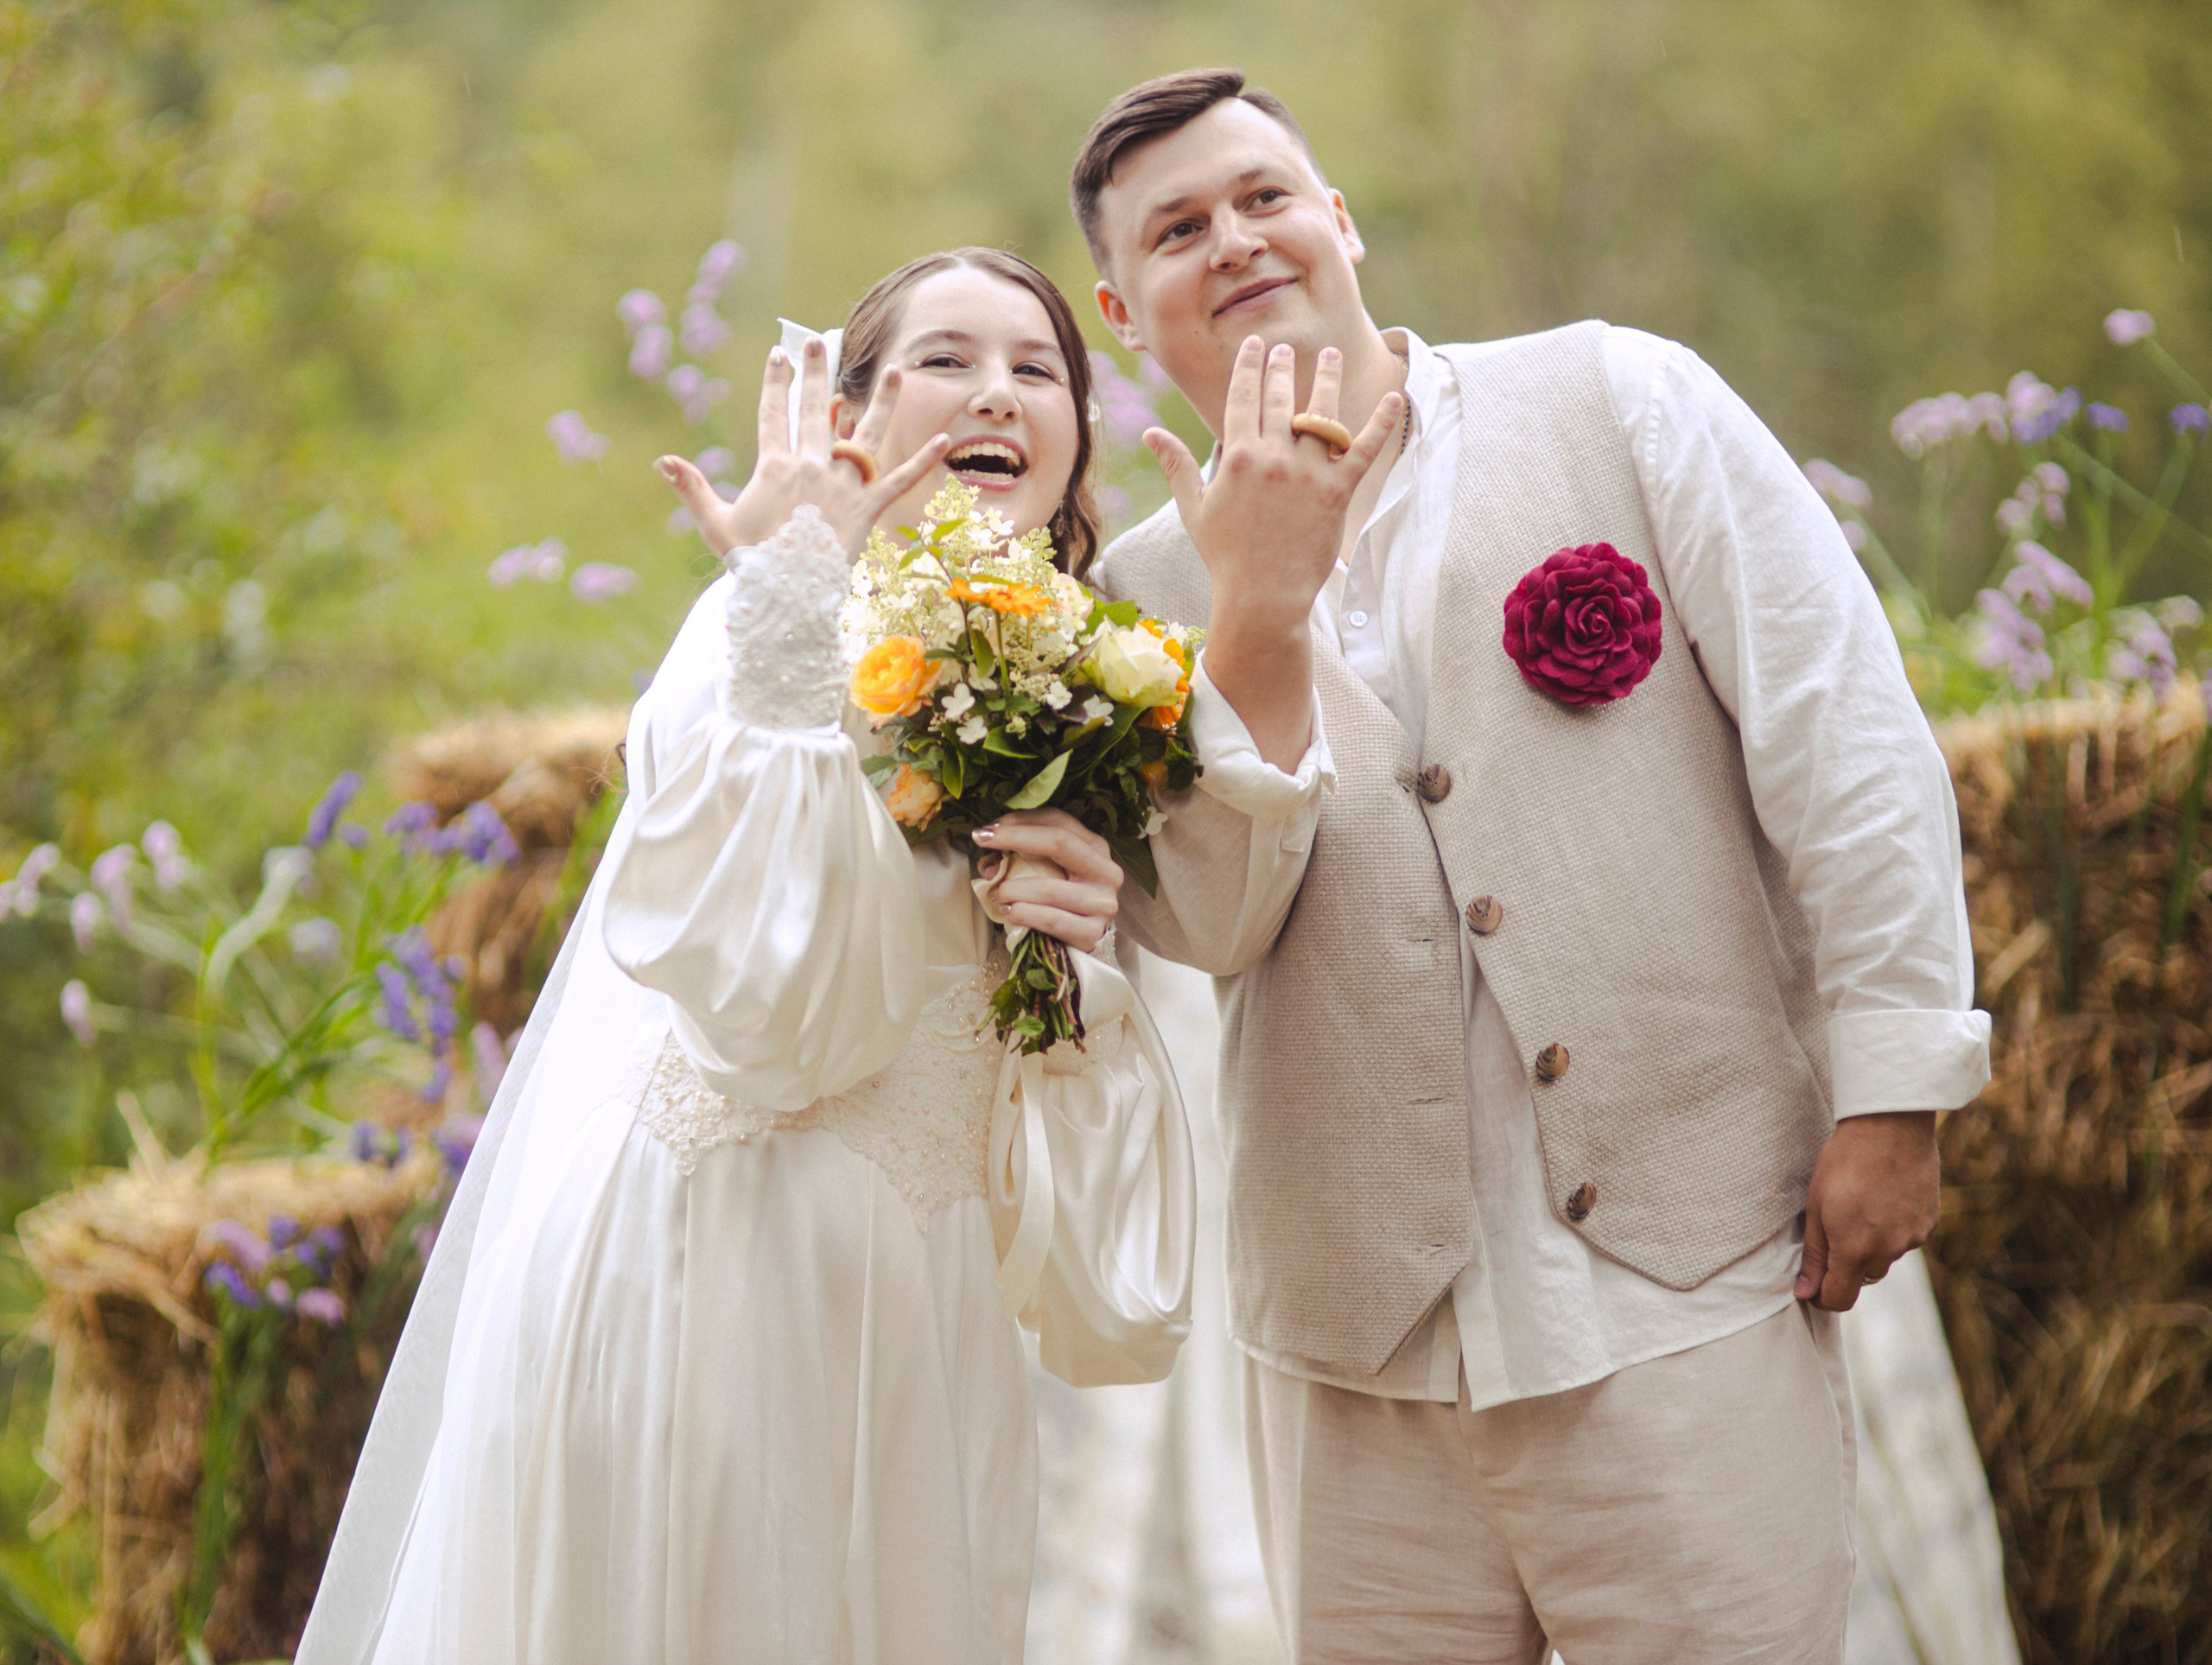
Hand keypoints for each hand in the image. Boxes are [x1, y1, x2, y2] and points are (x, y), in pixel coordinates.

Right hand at [657, 336, 949, 557]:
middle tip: (817, 342)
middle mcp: (812, 469)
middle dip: (816, 373)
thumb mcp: (718, 525)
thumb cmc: (752, 564)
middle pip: (817, 411)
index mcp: (776, 468)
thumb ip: (693, 489)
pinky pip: (900, 480)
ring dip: (882, 401)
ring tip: (895, 371)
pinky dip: (923, 460)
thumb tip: (662, 461)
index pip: (774, 414)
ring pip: (867, 435)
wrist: (787, 598)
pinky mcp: (869, 509)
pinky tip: (945, 440)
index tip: (778, 355)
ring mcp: (843, 487)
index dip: (776, 382)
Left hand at [971, 810, 1122, 954]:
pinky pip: (1052, 920)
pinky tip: (1009, 912)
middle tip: (981, 838)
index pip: (1059, 821)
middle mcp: (1106, 871)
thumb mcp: (1041, 869)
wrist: (1074, 943)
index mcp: (1095, 847)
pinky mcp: (1092, 933)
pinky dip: (1025, 914)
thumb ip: (1017, 856)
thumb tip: (991, 862)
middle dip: (1015, 837)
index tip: (987, 828)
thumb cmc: (1054, 900)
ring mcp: (1103, 903)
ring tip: (996, 893)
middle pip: (1060, 842)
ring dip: (1013, 888)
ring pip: (1050, 888)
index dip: (1021, 821)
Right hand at [1144, 340, 1400, 768]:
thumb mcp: (1195, 509)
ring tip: (1331, 355)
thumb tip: (1150, 433)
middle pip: (1280, 399)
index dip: (1249, 368)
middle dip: (1282, 368)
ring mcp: (1309, 474)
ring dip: (1327, 378)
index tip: (1255, 347)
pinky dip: (1381, 424)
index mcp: (1238, 458)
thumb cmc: (1225, 556)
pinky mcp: (1338, 493)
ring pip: (1321, 414)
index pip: (1243, 399)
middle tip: (1285, 348)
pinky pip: (1365, 451)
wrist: (1262, 598)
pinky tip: (1394, 399)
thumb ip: (1177, 466)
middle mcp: (1274, 458)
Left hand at [1795, 1111, 1940, 1310]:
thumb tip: (1805, 1292)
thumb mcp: (1816, 1206)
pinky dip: (1893, 1228)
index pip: (1840, 1299)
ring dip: (1872, 1244)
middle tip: (1834, 1226)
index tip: (1812, 1286)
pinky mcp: (1930, 1222)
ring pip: (1886, 1256)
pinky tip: (1884, 1197)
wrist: (1889, 1127)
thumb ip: (1814, 1255)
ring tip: (1861, 1203)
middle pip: (1863, 1277)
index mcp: (1855, 1250)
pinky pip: (1906, 1238)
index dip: (1822, 1298)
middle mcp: (1889, 1251)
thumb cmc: (1844, 1162)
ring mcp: (1914, 1237)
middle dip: (1846, 1263)